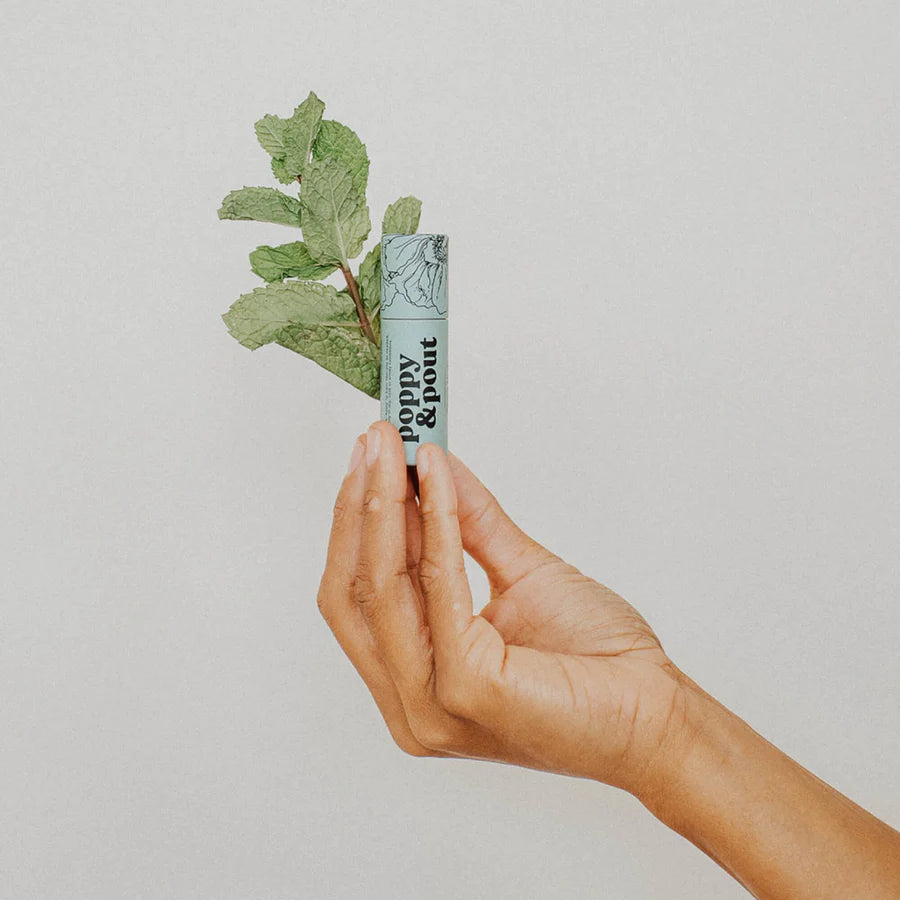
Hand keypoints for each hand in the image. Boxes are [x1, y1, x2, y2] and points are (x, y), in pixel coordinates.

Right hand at [317, 421, 685, 795]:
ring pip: (381, 588)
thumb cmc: (595, 659)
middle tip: (372, 442)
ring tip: (393, 449)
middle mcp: (409, 704)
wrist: (656, 715)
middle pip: (353, 592)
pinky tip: (436, 479)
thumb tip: (431, 467)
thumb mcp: (520, 574)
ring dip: (384, 506)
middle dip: (358, 507)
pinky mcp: (463, 687)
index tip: (369, 459)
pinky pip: (436, 586)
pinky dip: (435, 524)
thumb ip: (468, 525)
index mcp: (414, 684)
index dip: (356, 523)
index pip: (359, 597)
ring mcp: (431, 703)